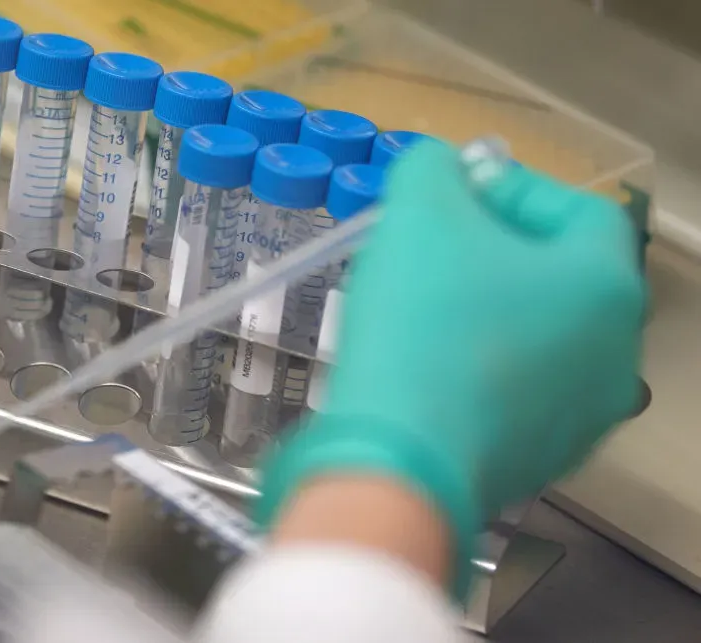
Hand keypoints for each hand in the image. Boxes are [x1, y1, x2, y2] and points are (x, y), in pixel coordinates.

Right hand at [256, 141, 645, 597]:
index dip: (514, 189)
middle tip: (431, 247)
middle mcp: (615, 355)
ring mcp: (582, 419)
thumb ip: (433, 170)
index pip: (578, 212)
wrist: (397, 461)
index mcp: (607, 287)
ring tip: (420, 306)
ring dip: (486, 311)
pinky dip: (476, 368)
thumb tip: (440, 171)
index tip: (454, 194)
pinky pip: (511, 393)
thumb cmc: (423, 323)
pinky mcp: (537, 463)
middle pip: (559, 278)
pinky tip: (422, 367)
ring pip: (536, 339)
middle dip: (495, 251)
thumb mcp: (420, 215)